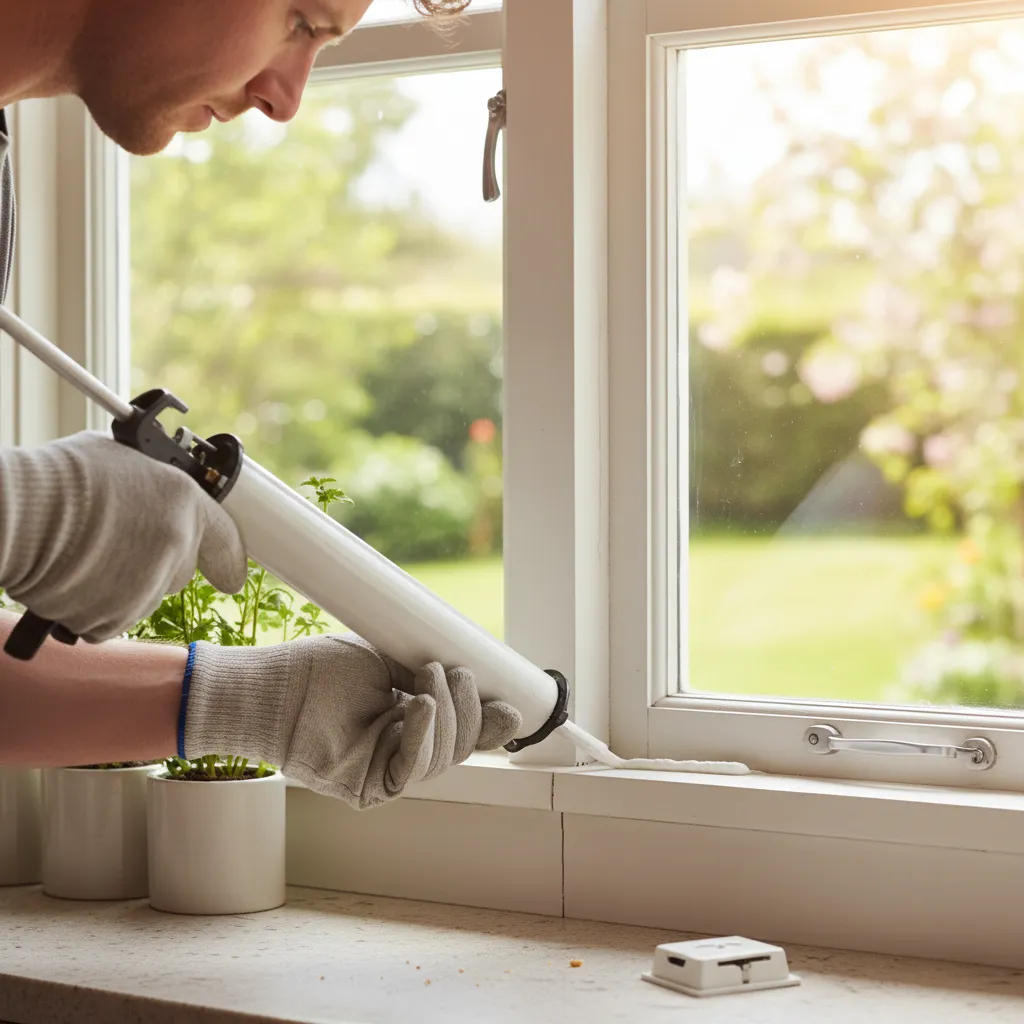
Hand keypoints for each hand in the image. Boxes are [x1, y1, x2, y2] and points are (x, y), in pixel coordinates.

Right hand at [0, 431, 246, 641]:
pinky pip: (112, 619)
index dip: (227, 559)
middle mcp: (176, 545)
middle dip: (155, 566)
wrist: (19, 515)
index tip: (232, 576)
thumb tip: (155, 492)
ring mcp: (150, 584)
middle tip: (116, 547)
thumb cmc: (60, 479)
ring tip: (84, 556)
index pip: (226, 538)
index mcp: (184, 502)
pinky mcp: (118, 615)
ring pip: (145, 597)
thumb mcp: (122, 462)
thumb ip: (152, 487)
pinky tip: (74, 578)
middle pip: (180, 572)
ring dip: (121, 587)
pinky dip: (94, 608)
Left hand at [183, 634, 523, 807]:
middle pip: (462, 746)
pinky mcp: (370, 788)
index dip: (490, 722)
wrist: (271, 688)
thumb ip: (430, 675)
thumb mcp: (386, 662)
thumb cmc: (319, 670)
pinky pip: (412, 769)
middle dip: (469, 709)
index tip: (510, 704)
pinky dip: (422, 735)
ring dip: (445, 714)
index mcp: (412, 723)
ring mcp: (388, 771)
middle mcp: (404, 751)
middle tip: (451, 671)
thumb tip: (480, 679)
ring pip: (444, 757)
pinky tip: (417, 705)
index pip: (465, 731)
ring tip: (426, 677)